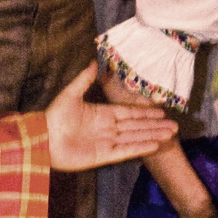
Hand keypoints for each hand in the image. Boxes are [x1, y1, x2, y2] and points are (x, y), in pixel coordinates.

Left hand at [45, 64, 177, 170]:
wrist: (42, 139)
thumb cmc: (54, 117)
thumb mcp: (70, 94)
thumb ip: (84, 79)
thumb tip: (94, 61)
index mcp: (102, 114)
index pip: (130, 113)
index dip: (146, 113)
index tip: (162, 111)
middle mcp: (108, 129)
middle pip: (137, 126)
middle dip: (156, 126)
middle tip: (175, 126)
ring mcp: (107, 143)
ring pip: (135, 138)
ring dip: (153, 136)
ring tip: (170, 134)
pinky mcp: (103, 155)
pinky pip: (125, 151)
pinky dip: (140, 148)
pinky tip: (154, 145)